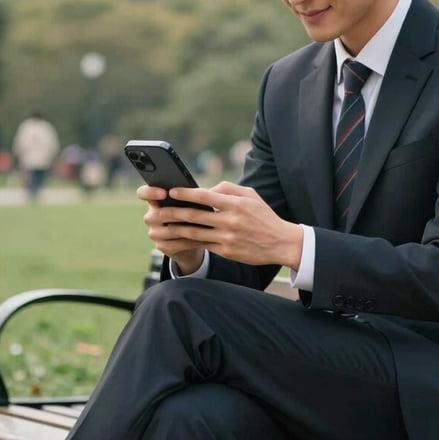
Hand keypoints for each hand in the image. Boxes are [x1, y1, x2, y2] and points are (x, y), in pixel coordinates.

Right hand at [137, 184, 206, 272]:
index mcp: (155, 200)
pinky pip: (175, 244)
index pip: (143, 193)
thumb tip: (207, 190)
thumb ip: (192, 194)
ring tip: (202, 225)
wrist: (193, 237)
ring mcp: (155, 233)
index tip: (164, 193)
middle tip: (192, 211)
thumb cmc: (193, 212)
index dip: (150, 192)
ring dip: (186, 227)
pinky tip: (203, 238)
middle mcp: (151, 216)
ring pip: (168, 230)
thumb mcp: (191, 201)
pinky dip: (190, 240)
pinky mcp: (162, 246)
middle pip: (156, 214)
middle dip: (176, 213)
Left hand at [138, 182, 302, 270]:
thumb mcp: (251, 195)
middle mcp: (229, 221)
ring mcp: (227, 237)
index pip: (205, 197)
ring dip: (175, 228)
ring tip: (161, 224)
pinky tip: (176, 237)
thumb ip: (228, 189)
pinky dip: (187, 240)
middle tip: (157, 209)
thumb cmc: (263, 216)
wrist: (280, 242)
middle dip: (173, 212)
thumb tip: (207, 189)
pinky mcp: (226, 251)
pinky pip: (202, 244)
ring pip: (194, 232)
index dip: (185, 194)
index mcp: (235, 204)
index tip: (171, 191)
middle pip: (194, 216)